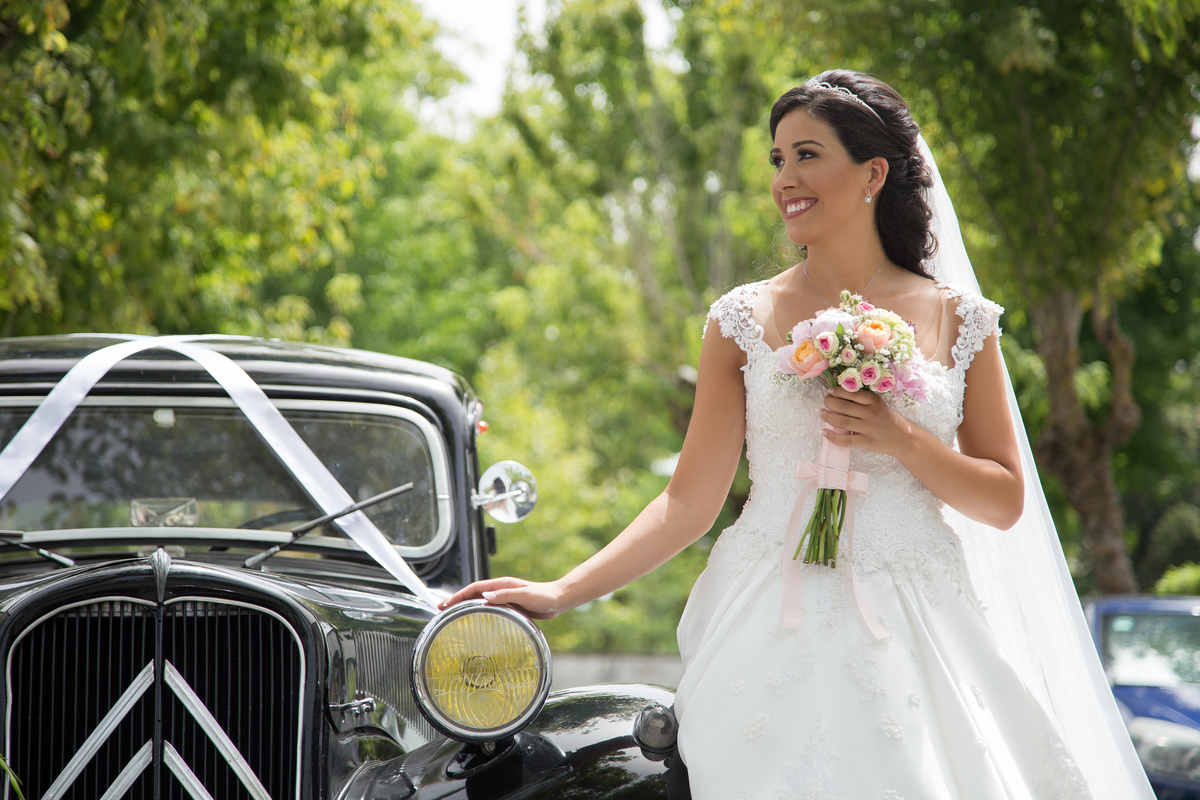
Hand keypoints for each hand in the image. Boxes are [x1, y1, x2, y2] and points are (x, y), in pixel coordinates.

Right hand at [437, 577, 567, 619]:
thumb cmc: (544, 596)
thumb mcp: (524, 595)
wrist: (558, 600)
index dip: (458, 596)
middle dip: (457, 601)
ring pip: (480, 602)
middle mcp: (501, 590)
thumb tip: (485, 597)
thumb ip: (506, 595)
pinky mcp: (510, 607)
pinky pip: (490, 610)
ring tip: (453, 617)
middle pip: (473, 595)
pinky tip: (476, 622)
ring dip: (466, 607)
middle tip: (442, 611)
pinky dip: (479, 613)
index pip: (474, 589)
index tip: (445, 604)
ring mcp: (505, 598)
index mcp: (501, 585)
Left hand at [818, 386, 912, 456]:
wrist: (904, 439)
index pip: (852, 393)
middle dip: (829, 403)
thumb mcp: (879, 405)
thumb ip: (863, 401)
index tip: (830, 392)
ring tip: (821, 413)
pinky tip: (824, 432)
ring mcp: (868, 428)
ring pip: (842, 421)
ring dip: (827, 417)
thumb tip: (839, 396)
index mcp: (875, 401)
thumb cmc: (888, 420)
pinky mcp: (866, 441)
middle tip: (824, 402)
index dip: (838, 391)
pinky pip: (846, 439)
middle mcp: (871, 413)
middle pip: (844, 406)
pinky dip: (832, 436)